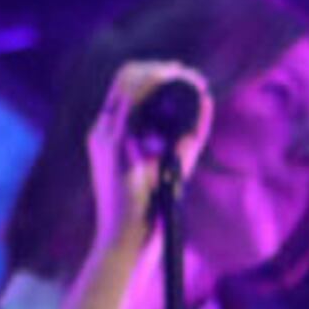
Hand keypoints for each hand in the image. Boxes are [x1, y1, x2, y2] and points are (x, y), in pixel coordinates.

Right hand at [76, 57, 213, 276]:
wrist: (126, 240)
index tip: (181, 76)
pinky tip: (174, 79)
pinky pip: (132, 99)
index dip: (152, 73)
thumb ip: (187, 135)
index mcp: (110, 135)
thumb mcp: (171, 164)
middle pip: (125, 78)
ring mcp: (105, 134)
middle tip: (188, 74)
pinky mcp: (114, 142)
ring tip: (187, 75)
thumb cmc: (147, 211)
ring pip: (128, 81)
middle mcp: (103, 130)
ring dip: (159, 72)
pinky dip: (154, 83)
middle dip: (158, 68)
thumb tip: (205, 102)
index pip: (126, 88)